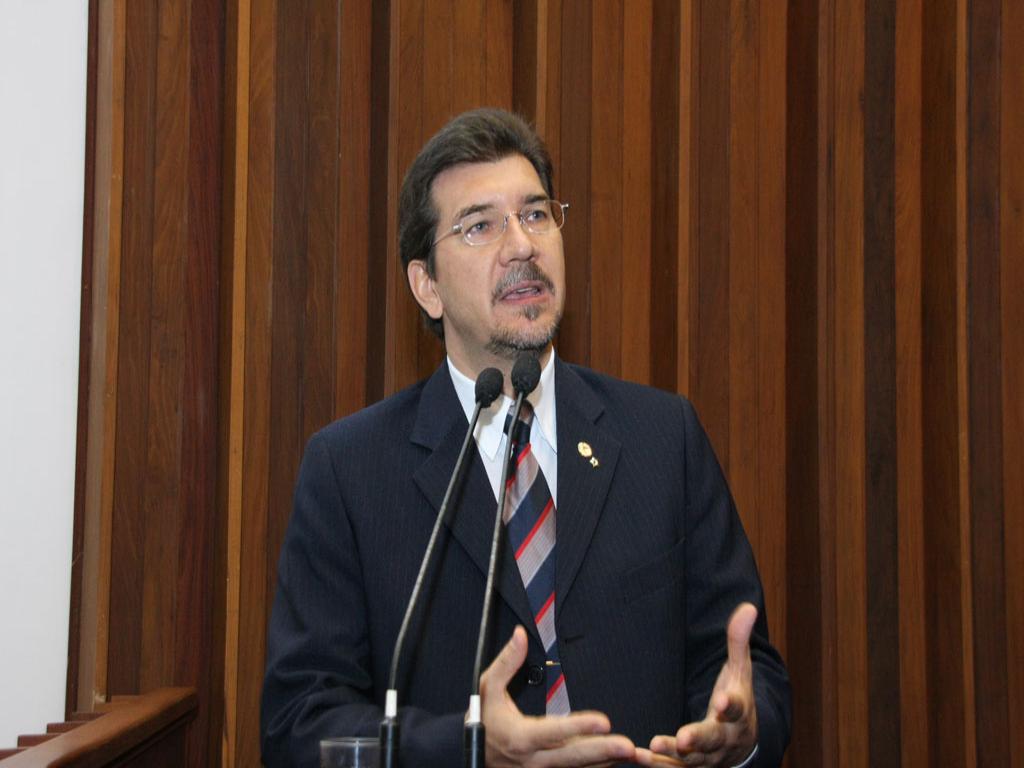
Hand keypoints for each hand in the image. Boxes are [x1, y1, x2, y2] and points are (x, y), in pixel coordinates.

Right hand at [479, 625, 638, 766]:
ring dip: (605, 761)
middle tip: (628, 745)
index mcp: (521, 736)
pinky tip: (614, 760)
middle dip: (602, 751)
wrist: (471, 757)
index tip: (603, 721)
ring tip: (631, 753)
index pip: (554, 731)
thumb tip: (520, 634)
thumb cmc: (482, 721)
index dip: (579, 726)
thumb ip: (506, 662)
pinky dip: (595, 767)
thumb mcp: (487, 688)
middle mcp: (534, 758)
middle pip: (573, 756)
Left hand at [637, 603, 757, 766]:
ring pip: (693, 760)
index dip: (730, 705)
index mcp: (738, 712)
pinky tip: (638, 757)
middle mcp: (725, 738)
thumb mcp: (740, 671)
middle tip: (684, 739)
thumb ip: (738, 641)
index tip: (722, 701)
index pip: (737, 708)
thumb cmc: (737, 699)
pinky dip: (658, 765)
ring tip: (655, 745)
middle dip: (699, 739)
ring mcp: (709, 756)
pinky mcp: (693, 767)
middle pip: (714, 739)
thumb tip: (748, 606)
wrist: (744, 743)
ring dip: (673, 755)